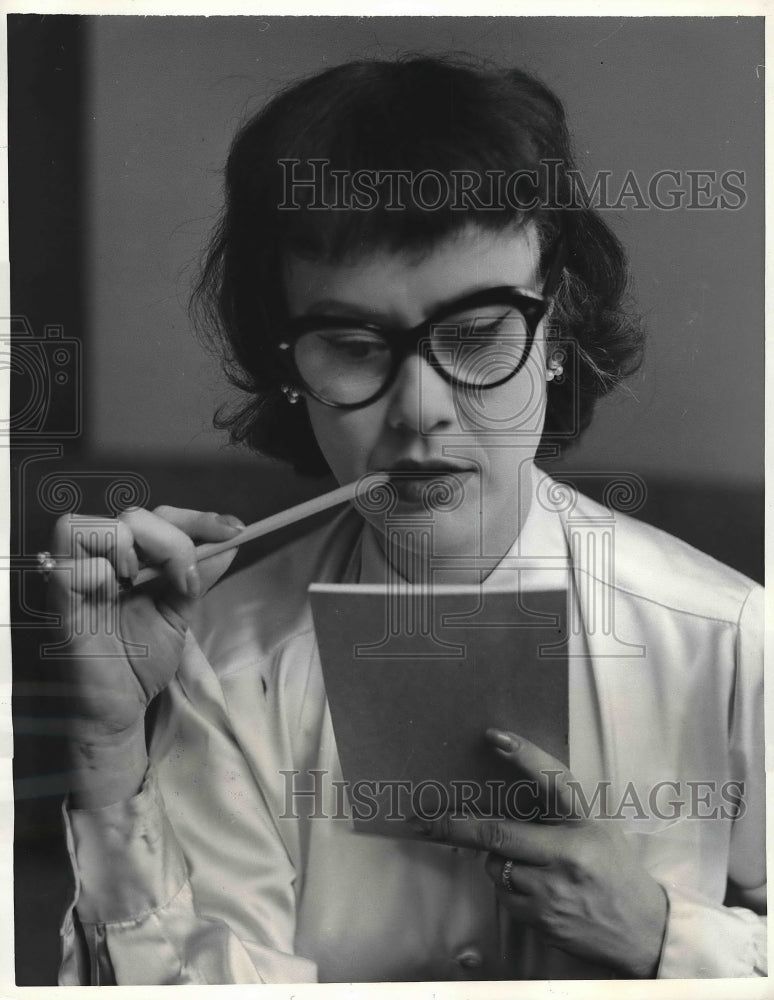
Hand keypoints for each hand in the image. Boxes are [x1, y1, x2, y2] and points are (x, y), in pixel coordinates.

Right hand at [47, 505, 242, 804]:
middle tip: (184, 578)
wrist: (120, 708)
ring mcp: (74, 578)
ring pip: (93, 527)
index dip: (198, 519)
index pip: (159, 517)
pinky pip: (70, 568)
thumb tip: (231, 541)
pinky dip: (97, 575)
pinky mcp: (59, 604)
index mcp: (127, 557)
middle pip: (133, 516)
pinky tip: (109, 596)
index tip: (236, 531)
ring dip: (126, 548)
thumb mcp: (180, 613)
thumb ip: (198, 575)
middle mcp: (98, 560)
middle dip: (172, 540)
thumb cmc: (141, 660)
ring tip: (134, 583)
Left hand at [413, 729, 667, 977]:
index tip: (496, 736)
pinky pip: (505, 895)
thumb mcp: (597, 829)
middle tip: (425, 819)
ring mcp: (552, 891)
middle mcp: (567, 854)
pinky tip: (536, 889)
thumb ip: (558, 813)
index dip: (524, 757)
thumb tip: (508, 793)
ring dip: (496, 860)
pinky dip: (509, 887)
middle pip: (499, 835)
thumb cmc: (616, 870)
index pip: (553, 782)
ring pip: (496, 866)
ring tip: (526, 863)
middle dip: (455, 826)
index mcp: (584, 823)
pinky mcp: (541, 919)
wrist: (645, 932)